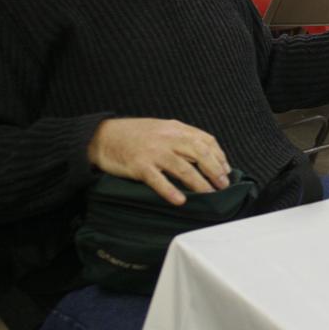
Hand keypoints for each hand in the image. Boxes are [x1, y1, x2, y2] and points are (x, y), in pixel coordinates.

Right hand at [88, 118, 231, 205]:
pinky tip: (181, 200)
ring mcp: (154, 152)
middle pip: (200, 153)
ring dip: (200, 183)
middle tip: (223, 185)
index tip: (226, 170)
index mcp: (176, 128)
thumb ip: (181, 138)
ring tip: (209, 194)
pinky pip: (159, 180)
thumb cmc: (134, 135)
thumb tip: (204, 155)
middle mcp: (168, 138)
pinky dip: (171, 191)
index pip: (206, 140)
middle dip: (215, 170)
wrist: (102, 136)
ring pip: (184, 168)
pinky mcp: (139, 166)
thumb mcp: (162, 129)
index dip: (219, 156)